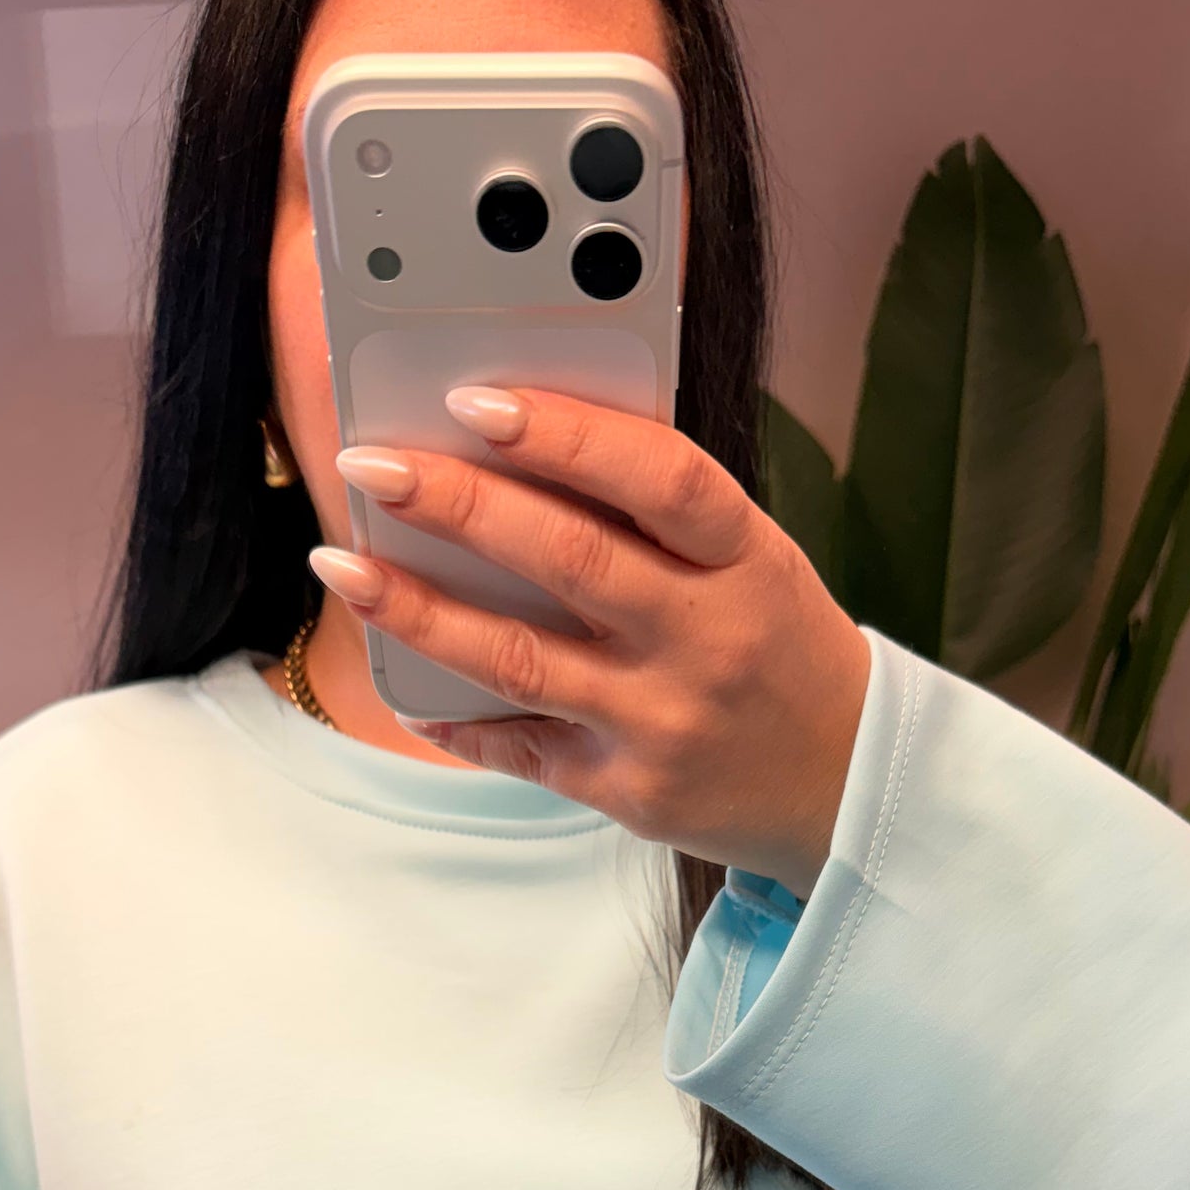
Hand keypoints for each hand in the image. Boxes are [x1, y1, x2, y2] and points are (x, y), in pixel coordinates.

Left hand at [314, 384, 872, 896]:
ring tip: (346, 566)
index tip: (478, 398)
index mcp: (746, 562)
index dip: (566, 432)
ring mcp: (664, 722)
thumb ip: (659, 515)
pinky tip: (401, 683)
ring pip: (521, 658)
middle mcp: (707, 642)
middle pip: (568, 557)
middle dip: (457, 504)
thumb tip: (520, 449)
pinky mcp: (627, 790)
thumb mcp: (754, 563)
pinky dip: (452, 715)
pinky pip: (519, 746)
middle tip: (373, 466)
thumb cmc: (779, 649)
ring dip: (419, 609)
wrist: (843, 787)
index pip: (659, 477)